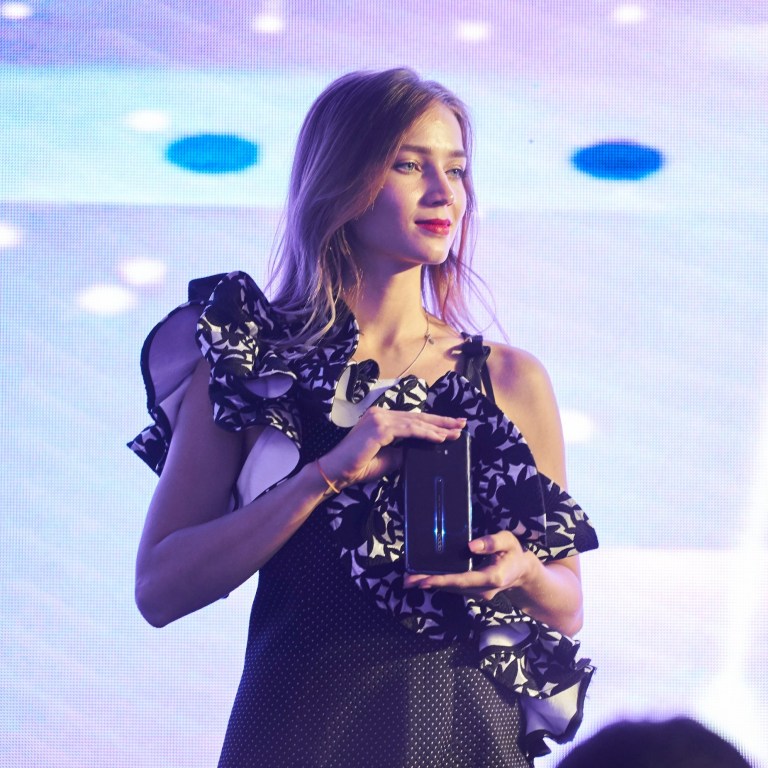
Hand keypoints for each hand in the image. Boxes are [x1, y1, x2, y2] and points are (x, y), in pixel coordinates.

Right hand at [320, 409, 466, 487]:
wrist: (336, 472)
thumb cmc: (358, 467)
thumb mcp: (387, 459)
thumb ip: (402, 452)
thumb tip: (420, 451)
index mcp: (380, 419)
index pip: (412, 419)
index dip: (432, 423)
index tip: (451, 427)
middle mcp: (380, 414)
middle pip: (417, 417)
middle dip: (441, 422)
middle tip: (462, 424)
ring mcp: (379, 419)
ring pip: (416, 422)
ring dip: (438, 428)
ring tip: (455, 432)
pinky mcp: (379, 428)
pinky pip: (409, 430)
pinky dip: (426, 434)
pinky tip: (440, 438)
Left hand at [403, 531, 534, 601]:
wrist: (521, 572)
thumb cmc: (514, 553)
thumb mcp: (508, 541)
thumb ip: (492, 542)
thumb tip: (471, 546)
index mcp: (492, 577)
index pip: (463, 579)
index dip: (442, 580)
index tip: (424, 580)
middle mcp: (483, 590)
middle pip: (452, 587)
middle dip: (428, 583)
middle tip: (406, 580)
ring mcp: (478, 594)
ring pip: (451, 589)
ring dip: (430, 584)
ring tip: (408, 580)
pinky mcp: (473, 593)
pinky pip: (454, 588)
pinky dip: (438, 584)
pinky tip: (424, 579)